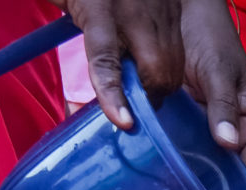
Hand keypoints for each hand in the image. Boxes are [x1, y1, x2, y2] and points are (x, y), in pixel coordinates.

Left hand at [66, 0, 183, 134]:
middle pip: (155, 69)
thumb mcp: (65, 0)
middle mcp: (134, 10)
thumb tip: (72, 94)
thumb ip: (70, 31)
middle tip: (135, 103)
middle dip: (150, 94)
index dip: (113, 92)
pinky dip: (173, 70)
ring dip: (162, 84)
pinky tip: (163, 73)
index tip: (124, 122)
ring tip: (147, 86)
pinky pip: (180, 53)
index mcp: (98, 6)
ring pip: (173, 65)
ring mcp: (159, 11)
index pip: (105, 58)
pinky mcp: (174, 12)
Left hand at [178, 0, 245, 185]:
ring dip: (196, 182)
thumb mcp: (222, 71)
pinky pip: (183, 150)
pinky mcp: (187, 124)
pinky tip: (162, 177)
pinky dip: (175, 162)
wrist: (183, 12)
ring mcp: (210, 130)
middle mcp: (235, 132)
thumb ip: (224, 106)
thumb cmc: (212, 36)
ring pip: (208, 166)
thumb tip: (229, 144)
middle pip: (233, 176)